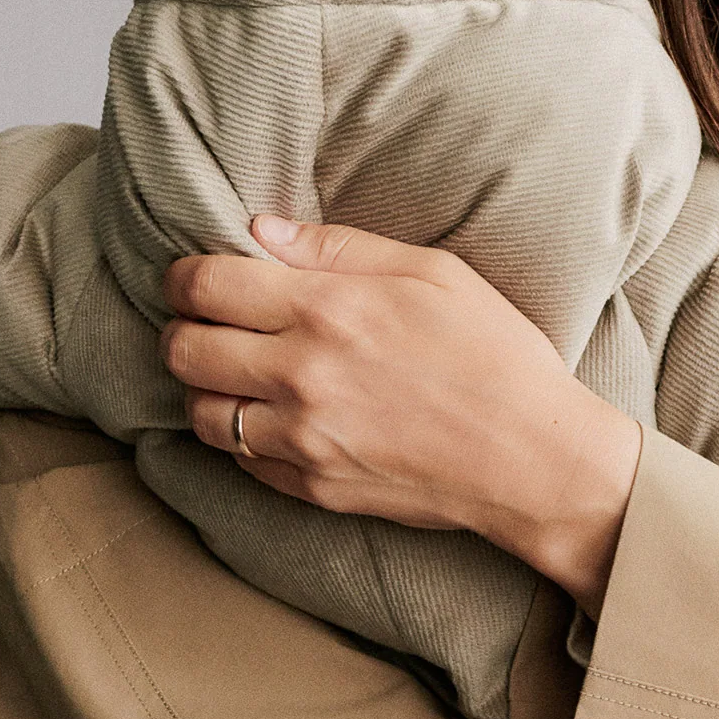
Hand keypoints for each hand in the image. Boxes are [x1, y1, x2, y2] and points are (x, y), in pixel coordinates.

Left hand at [161, 218, 642, 612]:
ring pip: (202, 415)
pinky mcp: (315, 488)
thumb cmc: (496, 356)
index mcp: (327, 310)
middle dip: (185, 331)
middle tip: (209, 327)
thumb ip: (338, 248)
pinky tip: (276, 421)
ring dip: (208, 391)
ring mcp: (304, 440)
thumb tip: (259, 230)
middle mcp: (302, 376)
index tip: (196, 279)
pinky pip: (242, 463)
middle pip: (184, 351)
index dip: (185, 276)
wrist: (535, 460)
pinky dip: (245, 439)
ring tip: (237, 378)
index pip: (204, 285)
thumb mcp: (432, 274)